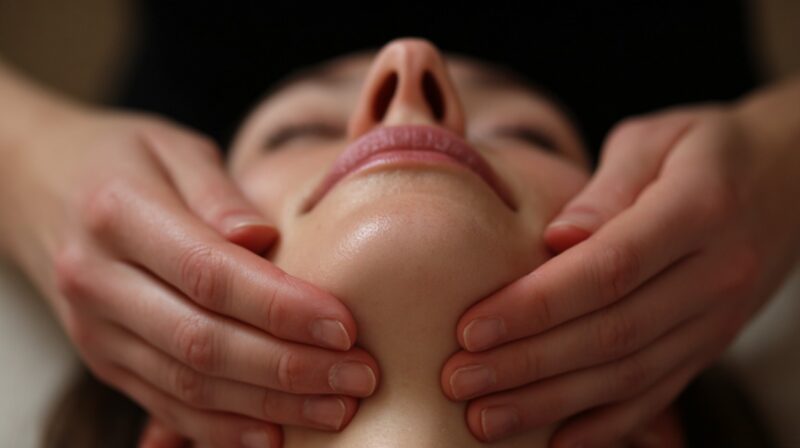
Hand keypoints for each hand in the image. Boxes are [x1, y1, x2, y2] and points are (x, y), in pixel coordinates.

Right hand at [1, 107, 378, 446]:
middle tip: (359, 375)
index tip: (344, 324)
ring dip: (269, 405)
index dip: (280, 306)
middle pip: (203, 341)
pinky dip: (221, 428)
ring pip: (188, 385)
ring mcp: (96, 330)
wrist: (36, 185)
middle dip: (289, 368)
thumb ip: (217, 192)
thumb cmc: (121, 158)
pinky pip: (164, 405)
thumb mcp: (170, 147)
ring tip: (337, 408)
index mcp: (118, 214)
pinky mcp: (104, 359)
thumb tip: (263, 238)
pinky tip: (275, 434)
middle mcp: (98, 280)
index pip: (209, 273)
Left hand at [441, 100, 799, 445]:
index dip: (537, 304)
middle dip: (528, 364)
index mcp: (698, 211)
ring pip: (629, 375)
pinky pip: (659, 394)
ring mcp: (716, 319)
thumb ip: (609, 187)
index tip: (472, 327)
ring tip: (486, 418)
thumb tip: (558, 236)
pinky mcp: (710, 345)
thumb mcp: (656, 140)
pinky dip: (608, 425)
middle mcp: (715, 274)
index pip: (609, 269)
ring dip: (553, 403)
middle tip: (458, 381)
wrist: (790, 177)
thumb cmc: (701, 149)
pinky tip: (555, 442)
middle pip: (612, 332)